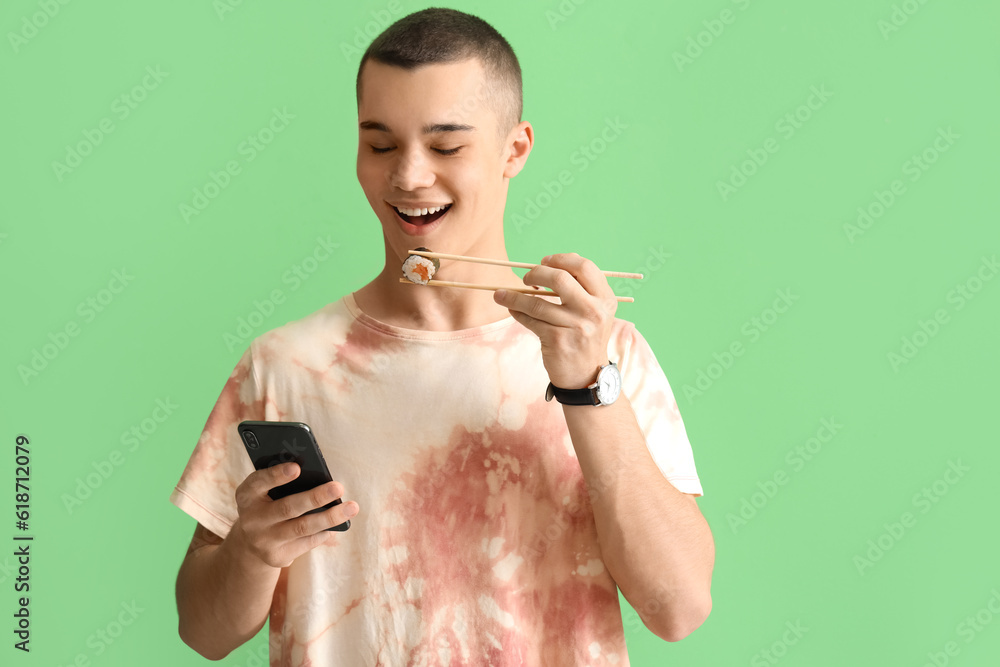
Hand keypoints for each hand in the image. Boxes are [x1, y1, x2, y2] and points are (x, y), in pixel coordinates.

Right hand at [230, 462, 358, 568]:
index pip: (259, 482)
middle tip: (338, 487)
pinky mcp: (277, 557)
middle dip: (315, 497)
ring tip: (352, 507)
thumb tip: (319, 476)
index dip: (276, 475)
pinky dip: (324, 531)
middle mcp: (252, 519)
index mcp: (247, 495)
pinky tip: (339, 523)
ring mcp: (264, 540)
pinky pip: (307, 542)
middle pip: (287, 507)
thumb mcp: (264, 491)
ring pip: (302, 528)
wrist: (251, 542)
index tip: (297, 467)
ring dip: (330, 517)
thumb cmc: (267, 504)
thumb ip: (282, 482)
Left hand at [494, 252, 616, 388]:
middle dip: (536, 273)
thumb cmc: (585, 338)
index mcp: (605, 299)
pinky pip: (530, 319)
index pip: (583, 266)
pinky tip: (511, 308)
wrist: (587, 377)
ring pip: (537, 302)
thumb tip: (549, 264)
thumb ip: (580, 289)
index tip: (545, 261)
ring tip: (501, 294)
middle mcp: (594, 311)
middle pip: (559, 278)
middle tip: (526, 277)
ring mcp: (576, 326)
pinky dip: (516, 311)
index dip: (560, 259)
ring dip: (514, 295)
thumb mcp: (595, 312)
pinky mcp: (558, 340)